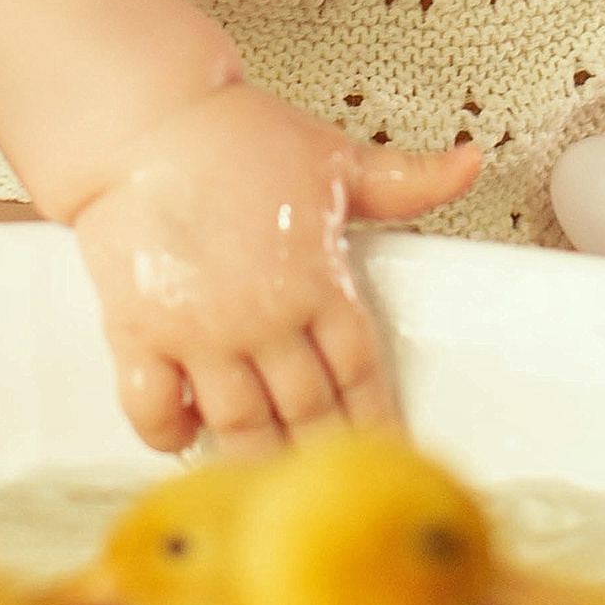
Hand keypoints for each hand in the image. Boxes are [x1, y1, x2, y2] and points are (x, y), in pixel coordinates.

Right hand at [71, 83, 478, 455]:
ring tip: (270, 480)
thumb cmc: (235, 137)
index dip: (376, 420)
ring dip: (257, 456)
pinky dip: (169, 432)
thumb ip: (404, 181)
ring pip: (238, 421)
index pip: (359, 372)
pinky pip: (153, 406)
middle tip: (332, 483)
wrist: (144, 122)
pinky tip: (186, 434)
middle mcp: (261, 314)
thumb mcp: (334, 159)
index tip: (385, 452)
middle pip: (306, 410)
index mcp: (316, 279)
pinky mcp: (137, 331)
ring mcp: (199, 330)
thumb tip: (467, 163)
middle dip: (324, 451)